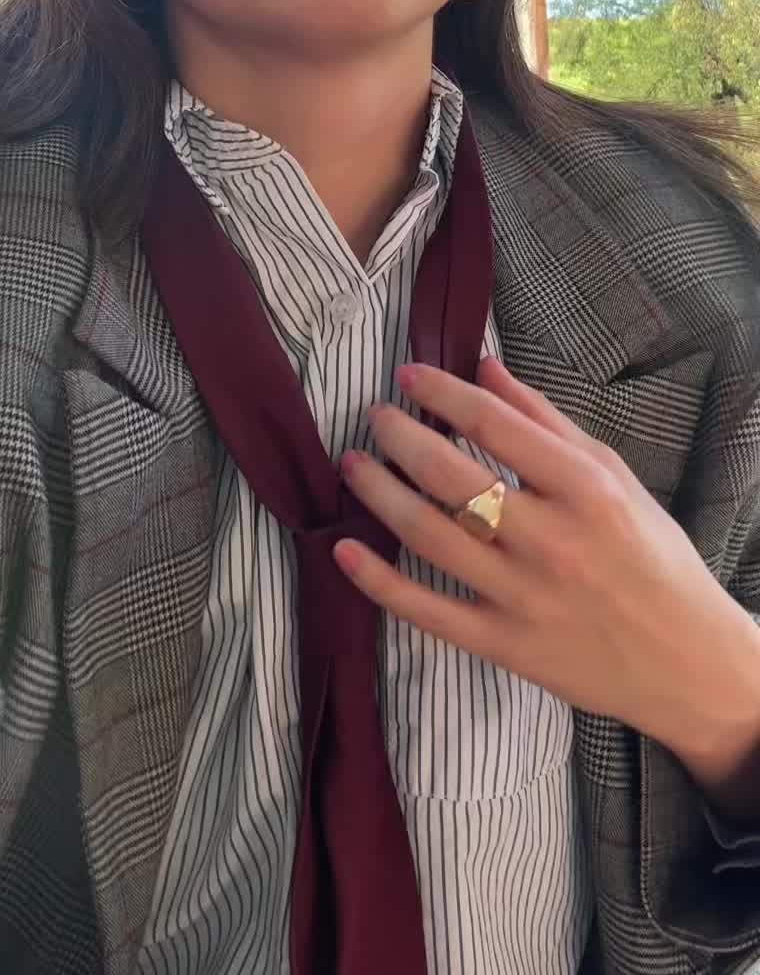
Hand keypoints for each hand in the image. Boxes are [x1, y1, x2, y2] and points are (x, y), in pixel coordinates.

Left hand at [334, 356, 759, 759]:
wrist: (687, 664)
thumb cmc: (653, 558)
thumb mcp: (614, 476)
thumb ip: (546, 421)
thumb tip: (485, 368)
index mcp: (584, 490)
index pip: (493, 425)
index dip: (440, 392)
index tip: (407, 375)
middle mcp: (550, 541)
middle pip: (449, 476)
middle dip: (399, 437)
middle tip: (374, 416)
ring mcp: (522, 597)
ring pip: (428, 535)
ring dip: (378, 493)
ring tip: (353, 463)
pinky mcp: (504, 645)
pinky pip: (426, 610)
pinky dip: (378, 581)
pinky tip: (344, 548)